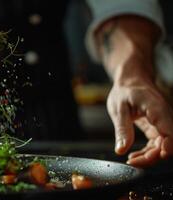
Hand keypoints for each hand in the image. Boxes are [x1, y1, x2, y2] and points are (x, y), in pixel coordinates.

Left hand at [94, 16, 172, 166]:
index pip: (171, 133)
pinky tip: (134, 155)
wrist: (131, 81)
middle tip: (132, 161)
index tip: (151, 157)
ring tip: (131, 159)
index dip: (166, 149)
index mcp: (157, 109)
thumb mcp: (118, 109)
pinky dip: (148, 152)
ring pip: (163, 146)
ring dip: (149, 157)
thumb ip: (122, 129)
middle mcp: (165, 116)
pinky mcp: (158, 127)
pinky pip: (158, 144)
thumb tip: (121, 149)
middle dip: (152, 157)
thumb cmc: (125, 91)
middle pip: (168, 143)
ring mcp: (163, 123)